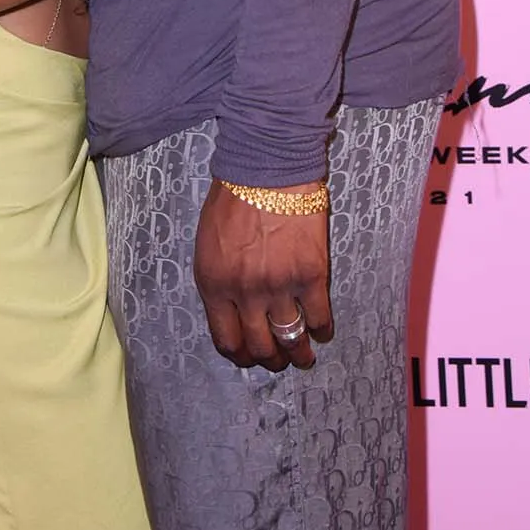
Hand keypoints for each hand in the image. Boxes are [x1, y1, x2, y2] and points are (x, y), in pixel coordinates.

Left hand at [193, 179, 332, 370]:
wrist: (267, 167)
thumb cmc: (233, 198)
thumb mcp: (208, 242)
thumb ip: (218, 279)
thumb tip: (231, 310)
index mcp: (213, 283)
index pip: (225, 339)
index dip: (239, 356)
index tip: (248, 358)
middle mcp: (245, 292)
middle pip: (259, 347)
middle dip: (270, 361)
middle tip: (278, 360)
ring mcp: (279, 287)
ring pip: (290, 340)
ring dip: (298, 355)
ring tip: (303, 356)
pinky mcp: (311, 276)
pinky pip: (318, 318)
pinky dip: (321, 330)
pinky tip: (321, 330)